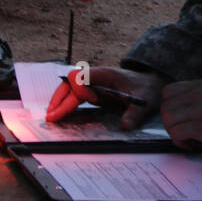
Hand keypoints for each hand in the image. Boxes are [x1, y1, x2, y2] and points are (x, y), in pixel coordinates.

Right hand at [45, 66, 164, 129]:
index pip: (82, 76)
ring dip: (59, 102)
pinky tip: (59, 115)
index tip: (80, 101)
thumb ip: (134, 113)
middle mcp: (95, 77)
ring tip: (51, 117)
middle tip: (51, 116)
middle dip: (60, 99)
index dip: (78, 88)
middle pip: (70, 84)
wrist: (149, 84)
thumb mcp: (144, 101)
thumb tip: (125, 126)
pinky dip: (66, 104)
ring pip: (69, 90)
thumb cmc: (146, 88)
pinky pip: (75, 96)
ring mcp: (92, 84)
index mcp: (105, 74)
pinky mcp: (92, 92)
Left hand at [160, 79, 201, 151]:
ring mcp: (200, 109)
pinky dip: (180, 141)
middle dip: (171, 123)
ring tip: (188, 138)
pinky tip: (191, 144)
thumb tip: (176, 111)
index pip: (168, 92)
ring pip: (168, 120)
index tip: (181, 118)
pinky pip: (176, 132)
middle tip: (184, 131)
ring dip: (175, 133)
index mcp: (201, 85)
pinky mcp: (201, 126)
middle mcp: (199, 94)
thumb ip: (198, 98)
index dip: (171, 107)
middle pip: (165, 108)